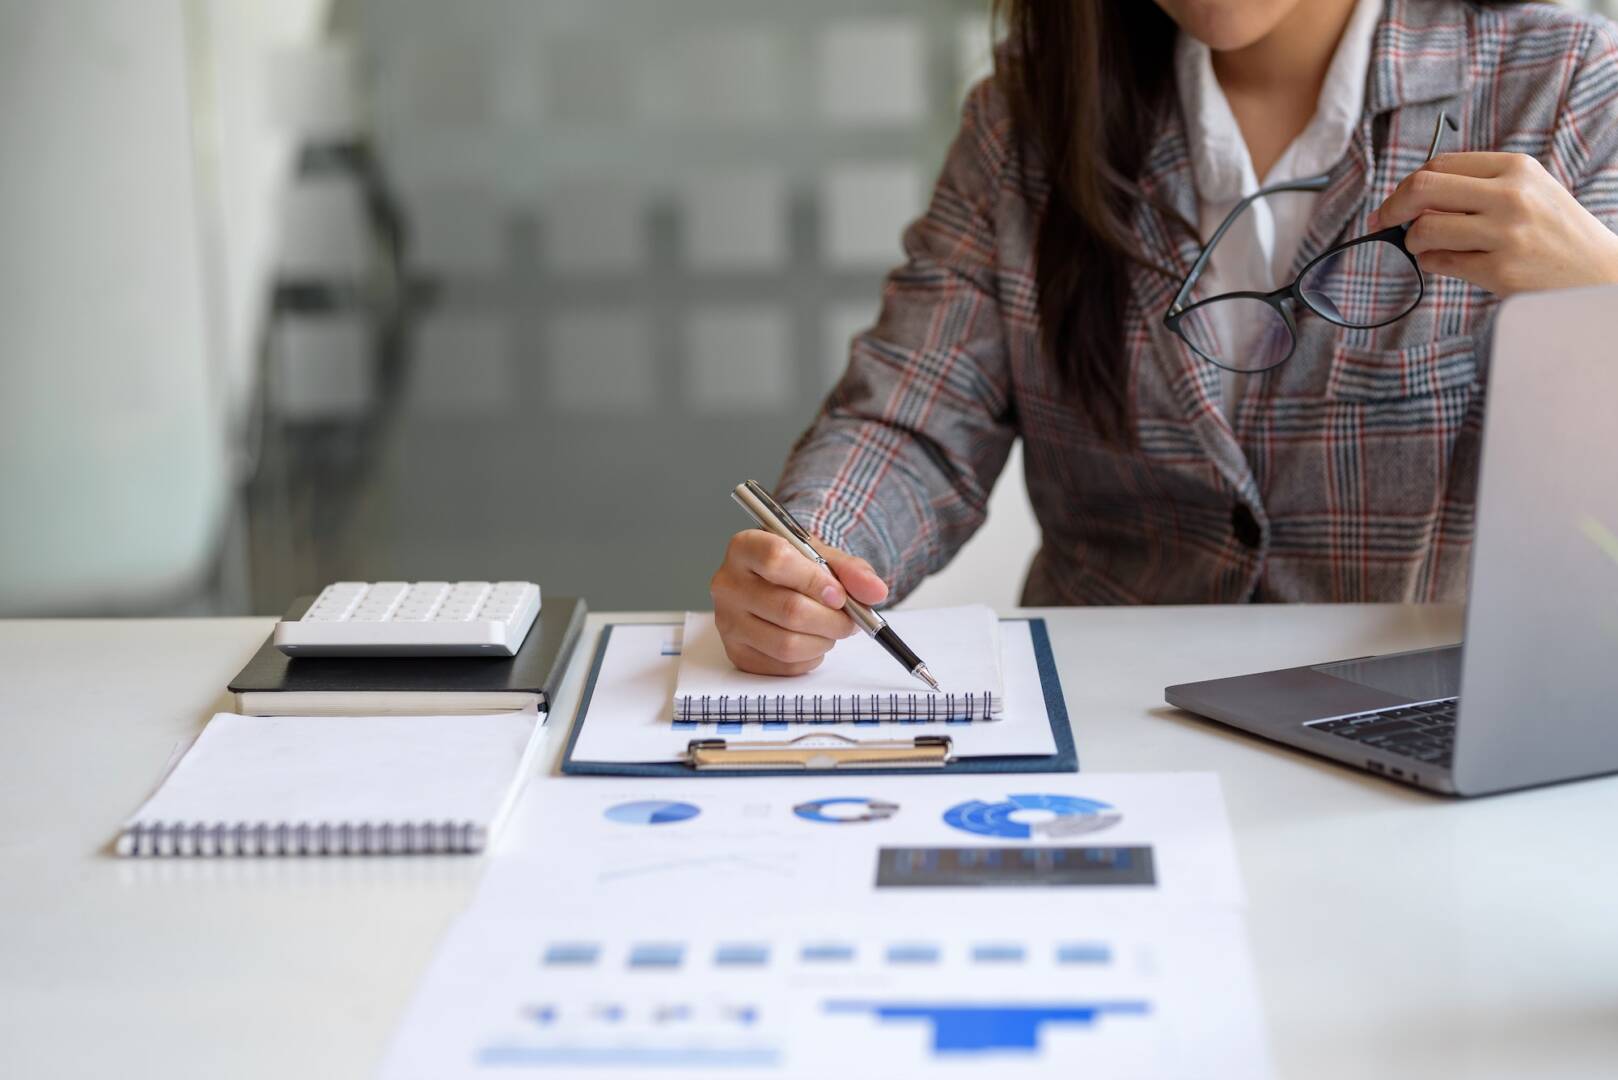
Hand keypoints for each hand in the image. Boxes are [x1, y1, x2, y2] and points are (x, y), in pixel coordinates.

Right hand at [709, 530, 888, 675]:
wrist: (775, 585)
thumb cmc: (797, 568)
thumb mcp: (824, 557)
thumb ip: (852, 571)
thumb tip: (875, 592)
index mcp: (745, 548)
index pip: (776, 560)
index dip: (815, 580)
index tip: (838, 594)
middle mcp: (727, 583)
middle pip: (788, 609)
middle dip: (832, 619)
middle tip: (849, 620)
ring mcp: (727, 621)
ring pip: (787, 643)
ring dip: (823, 641)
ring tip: (830, 629)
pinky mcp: (737, 652)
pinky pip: (783, 665)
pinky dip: (810, 658)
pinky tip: (812, 641)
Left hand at [1368, 151, 1617, 296]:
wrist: (1598, 270)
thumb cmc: (1551, 230)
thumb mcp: (1526, 190)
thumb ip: (1474, 187)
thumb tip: (1409, 198)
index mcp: (1515, 167)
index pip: (1439, 165)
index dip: (1406, 184)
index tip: (1393, 202)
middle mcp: (1511, 195)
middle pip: (1422, 189)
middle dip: (1393, 207)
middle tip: (1384, 222)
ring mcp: (1505, 233)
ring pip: (1424, 229)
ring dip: (1413, 241)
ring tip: (1426, 246)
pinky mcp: (1500, 270)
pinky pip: (1439, 263)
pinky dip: (1431, 263)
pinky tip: (1445, 262)